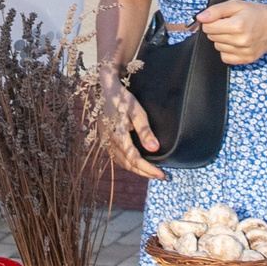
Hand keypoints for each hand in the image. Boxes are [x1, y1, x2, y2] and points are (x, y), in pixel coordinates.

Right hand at [104, 67, 164, 181]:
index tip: (162, 174)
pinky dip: (127, 163)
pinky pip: (116, 157)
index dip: (148, 169)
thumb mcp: (137, 112)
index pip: (135, 160)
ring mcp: (105, 141)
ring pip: (121, 162)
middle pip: (128, 164)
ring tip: (150, 172)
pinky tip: (136, 163)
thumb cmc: (123, 99)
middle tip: (160, 176)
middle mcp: (110, 142)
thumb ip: (145, 131)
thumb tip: (154, 149)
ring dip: (136, 170)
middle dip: (145, 172)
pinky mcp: (104, 139)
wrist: (105, 89)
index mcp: (118, 136)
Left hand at [195, 0, 266, 66]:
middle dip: (217, 29)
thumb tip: (200, 18)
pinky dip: (228, 50)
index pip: (207, 27)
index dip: (211, 21)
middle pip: (212, 37)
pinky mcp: (246, 59)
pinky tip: (237, 42)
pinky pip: (225, 57)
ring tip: (236, 32)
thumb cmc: (256, 13)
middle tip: (231, 23)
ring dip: (223, 39)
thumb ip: (215, 10)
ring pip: (218, 47)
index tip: (220, 18)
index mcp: (237, 25)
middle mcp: (241, 41)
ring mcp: (244, 52)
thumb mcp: (236, 4)